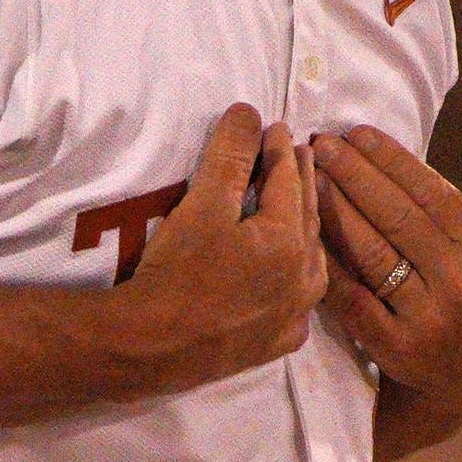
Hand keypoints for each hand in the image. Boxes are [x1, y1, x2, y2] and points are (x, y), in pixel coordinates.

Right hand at [108, 107, 320, 400]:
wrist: (151, 348)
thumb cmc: (176, 272)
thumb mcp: (202, 205)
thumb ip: (230, 155)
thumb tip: (249, 113)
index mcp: (291, 240)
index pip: (289, 181)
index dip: (280, 150)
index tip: (276, 128)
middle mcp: (304, 279)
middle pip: (305, 219)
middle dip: (300, 184)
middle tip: (298, 156)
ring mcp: (293, 316)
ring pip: (310, 262)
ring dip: (305, 230)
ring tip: (300, 208)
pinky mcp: (276, 343)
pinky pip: (298, 303)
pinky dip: (297, 280)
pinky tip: (292, 275)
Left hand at [312, 102, 461, 426]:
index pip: (429, 190)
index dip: (389, 158)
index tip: (355, 132)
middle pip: (395, 216)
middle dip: (353, 175)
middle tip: (319, 145)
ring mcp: (430, 317)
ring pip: (372, 253)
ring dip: (335, 211)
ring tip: (308, 178)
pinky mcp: (397, 348)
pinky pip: (353, 298)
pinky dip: (329, 266)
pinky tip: (305, 236)